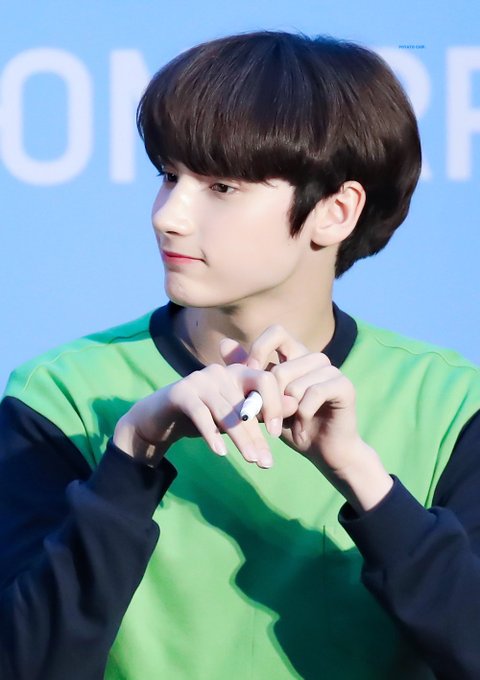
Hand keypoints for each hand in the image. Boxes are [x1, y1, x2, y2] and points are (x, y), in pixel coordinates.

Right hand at [113, 362, 285, 468]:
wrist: (160, 418)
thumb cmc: (204, 416)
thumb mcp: (235, 415)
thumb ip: (262, 410)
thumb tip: (296, 405)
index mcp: (238, 372)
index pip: (266, 380)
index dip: (275, 405)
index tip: (276, 434)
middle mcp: (221, 371)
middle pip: (247, 401)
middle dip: (257, 433)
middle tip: (266, 462)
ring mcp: (199, 380)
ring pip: (226, 411)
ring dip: (240, 438)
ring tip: (251, 460)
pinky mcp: (180, 392)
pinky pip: (201, 415)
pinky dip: (212, 434)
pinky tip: (221, 453)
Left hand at [221, 326, 392, 511]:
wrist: (323, 451)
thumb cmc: (291, 424)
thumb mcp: (263, 399)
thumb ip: (248, 372)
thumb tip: (224, 343)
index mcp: (297, 355)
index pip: (276, 332)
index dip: (259, 350)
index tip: (250, 376)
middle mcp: (315, 358)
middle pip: (281, 368)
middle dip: (271, 399)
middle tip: (274, 418)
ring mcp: (332, 370)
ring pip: (295, 384)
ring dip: (288, 409)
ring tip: (293, 420)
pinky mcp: (344, 386)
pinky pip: (313, 394)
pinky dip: (303, 413)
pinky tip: (305, 423)